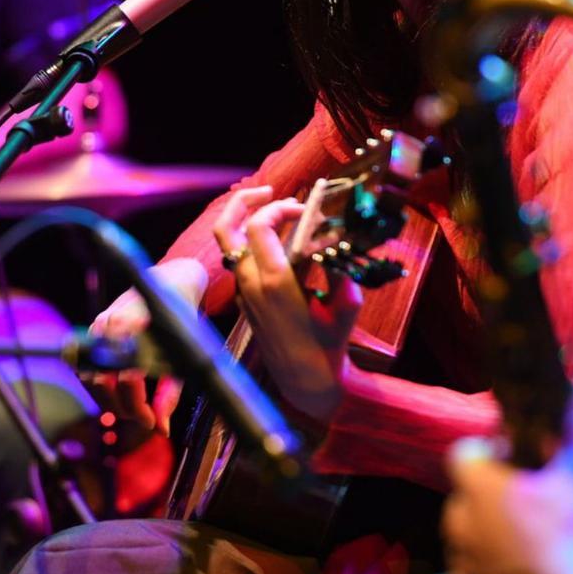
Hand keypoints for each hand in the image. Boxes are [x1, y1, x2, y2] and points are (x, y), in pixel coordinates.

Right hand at [84, 257, 205, 434]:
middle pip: (102, 383)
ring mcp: (100, 325)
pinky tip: (117, 392)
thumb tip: (161, 430)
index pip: (128, 381)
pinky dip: (99, 384)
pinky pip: (88, 364)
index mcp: (138, 332)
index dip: (137, 409)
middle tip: (141, 416)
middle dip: (121, 407)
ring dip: (108, 398)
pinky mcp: (94, 327)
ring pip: (90, 376)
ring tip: (130, 406)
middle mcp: (114, 326)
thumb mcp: (180, 359)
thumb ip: (168, 396)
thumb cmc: (180, 321)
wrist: (171, 283)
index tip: (151, 422)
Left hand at [212, 185, 361, 421]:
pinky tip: (277, 239)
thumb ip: (339, 269)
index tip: (305, 209)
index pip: (261, 226)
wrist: (306, 381)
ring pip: (228, 243)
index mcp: (273, 281)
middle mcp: (251, 283)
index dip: (281, 208)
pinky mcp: (245, 299)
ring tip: (270, 208)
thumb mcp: (345, 305)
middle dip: (247, 202)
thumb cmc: (328, 345)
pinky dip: (251, 241)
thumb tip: (334, 238)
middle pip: (229, 228)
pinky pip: (239, 260)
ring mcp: (244, 291)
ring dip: (244, 219)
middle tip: (271, 192)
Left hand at [442, 376, 572, 573]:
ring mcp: (459, 558)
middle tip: (534, 507)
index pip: (462, 453)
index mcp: (474, 483)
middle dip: (494, 497)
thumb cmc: (568, 535)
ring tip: (534, 545)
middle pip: (468, 495)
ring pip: (472, 535)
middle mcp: (456, 517)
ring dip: (494, 536)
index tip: (517, 463)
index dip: (488, 454)